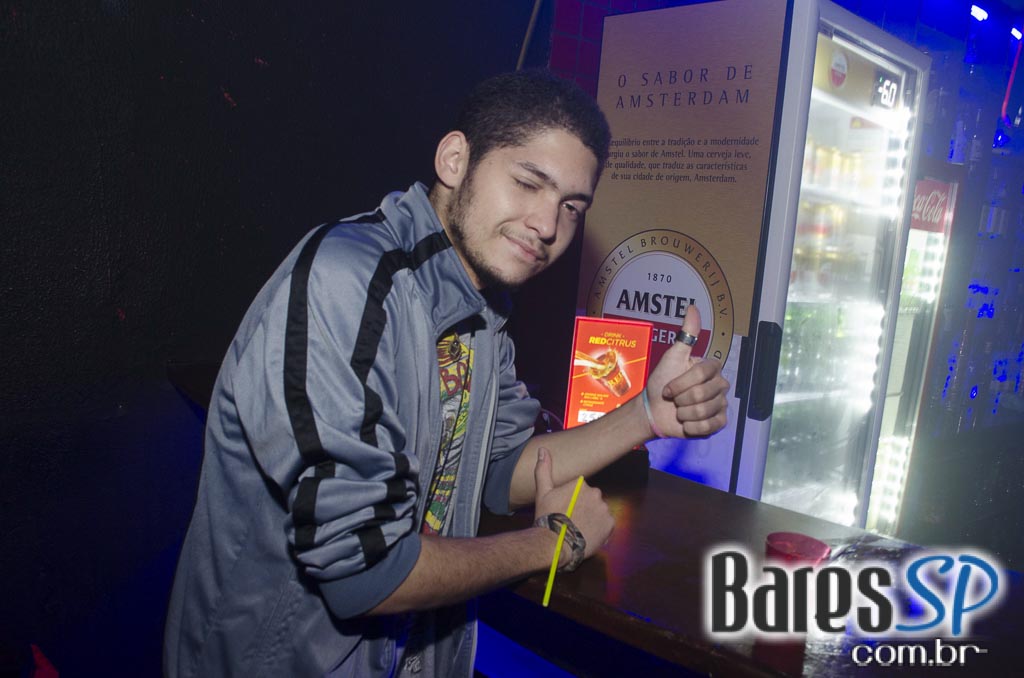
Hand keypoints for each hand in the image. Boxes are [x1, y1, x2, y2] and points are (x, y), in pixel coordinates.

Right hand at [533, 448, 612, 559]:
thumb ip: (544, 469)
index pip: (581, 490)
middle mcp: (595, 493)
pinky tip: (588, 534)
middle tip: (572, 520)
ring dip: (593, 518)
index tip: (565, 510)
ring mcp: (604, 509)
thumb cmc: (548, 517)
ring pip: (599, 511)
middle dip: (584, 508)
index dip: (572, 501)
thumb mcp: (543, 491)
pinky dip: (600, 529)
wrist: (555, 543)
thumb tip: (542, 449)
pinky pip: (607, 524)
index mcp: (580, 484)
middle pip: (592, 500)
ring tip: (579, 528)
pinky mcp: (610, 524)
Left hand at [644, 305, 729, 438]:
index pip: (702, 374)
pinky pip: (709, 426)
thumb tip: (693, 307)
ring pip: (704, 411)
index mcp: (711, 368)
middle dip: (681, 399)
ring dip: (684, 413)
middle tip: (674, 400)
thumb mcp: (672, 356)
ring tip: (679, 410)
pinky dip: (692, 426)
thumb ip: (686, 334)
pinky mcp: (718, 423)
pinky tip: (686, 422)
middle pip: (702, 394)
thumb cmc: (662, 382)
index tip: (668, 387)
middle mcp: (720, 385)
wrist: (654, 410)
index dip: (681, 383)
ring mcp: (720, 404)